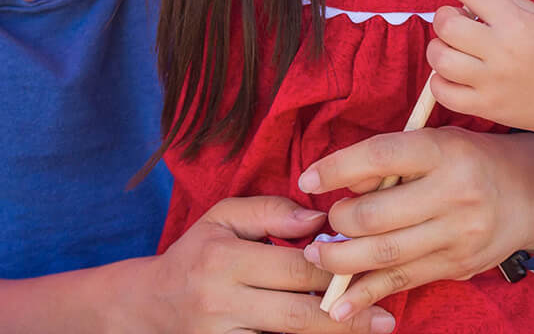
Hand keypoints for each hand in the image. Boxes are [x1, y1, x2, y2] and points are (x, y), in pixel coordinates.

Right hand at [98, 196, 395, 333]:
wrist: (147, 307)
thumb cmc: (195, 254)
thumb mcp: (223, 218)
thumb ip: (271, 211)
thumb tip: (318, 219)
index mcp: (224, 257)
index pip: (293, 266)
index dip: (334, 270)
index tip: (370, 269)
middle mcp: (220, 300)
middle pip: (296, 313)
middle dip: (345, 317)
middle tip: (386, 320)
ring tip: (370, 332)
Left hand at [296, 128, 533, 320]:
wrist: (532, 193)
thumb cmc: (471, 159)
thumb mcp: (437, 141)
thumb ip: (393, 158)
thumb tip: (342, 185)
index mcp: (444, 151)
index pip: (382, 156)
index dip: (338, 168)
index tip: (308, 178)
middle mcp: (454, 193)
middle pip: (377, 216)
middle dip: (339, 222)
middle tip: (323, 224)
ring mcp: (458, 234)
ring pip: (386, 255)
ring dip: (342, 260)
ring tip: (318, 256)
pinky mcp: (459, 266)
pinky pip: (403, 282)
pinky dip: (366, 294)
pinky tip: (338, 304)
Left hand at [423, 0, 533, 138]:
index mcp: (518, 23)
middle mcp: (503, 51)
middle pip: (447, 26)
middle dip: (444, 17)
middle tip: (455, 20)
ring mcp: (492, 82)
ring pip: (440, 59)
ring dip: (438, 48)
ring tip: (452, 48)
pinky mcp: (486, 107)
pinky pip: (443, 92)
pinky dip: (438, 81)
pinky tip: (451, 74)